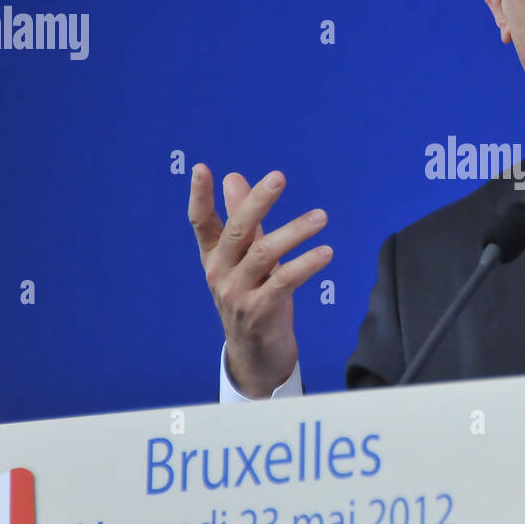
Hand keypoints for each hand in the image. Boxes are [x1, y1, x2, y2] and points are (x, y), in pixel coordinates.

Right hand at [188, 163, 332, 396]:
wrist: (256, 355)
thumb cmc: (253, 298)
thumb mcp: (246, 259)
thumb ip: (242, 220)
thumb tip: (234, 177)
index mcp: (213, 257)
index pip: (201, 223)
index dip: (199, 196)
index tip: (202, 168)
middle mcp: (219, 273)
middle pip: (237, 231)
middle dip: (257, 202)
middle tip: (278, 177)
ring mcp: (237, 294)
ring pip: (264, 253)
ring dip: (295, 231)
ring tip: (321, 217)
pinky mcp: (260, 311)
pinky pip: (284, 281)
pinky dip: (306, 264)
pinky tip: (325, 252)